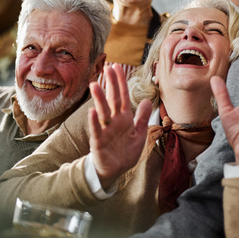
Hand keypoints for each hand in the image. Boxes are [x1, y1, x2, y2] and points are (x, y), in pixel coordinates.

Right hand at [88, 64, 151, 189]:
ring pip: (102, 112)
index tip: (117, 67)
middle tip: (107, 67)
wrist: (115, 171)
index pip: (123, 96)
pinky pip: (96, 130)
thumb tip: (147, 100)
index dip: (121, 82)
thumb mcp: (138, 134)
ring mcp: (105, 130)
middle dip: (111, 84)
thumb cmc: (125, 152)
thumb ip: (142, 118)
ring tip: (94, 84)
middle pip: (112, 100)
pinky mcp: (99, 142)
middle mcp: (114, 121)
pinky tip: (92, 111)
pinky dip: (94, 121)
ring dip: (99, 99)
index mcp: (124, 118)